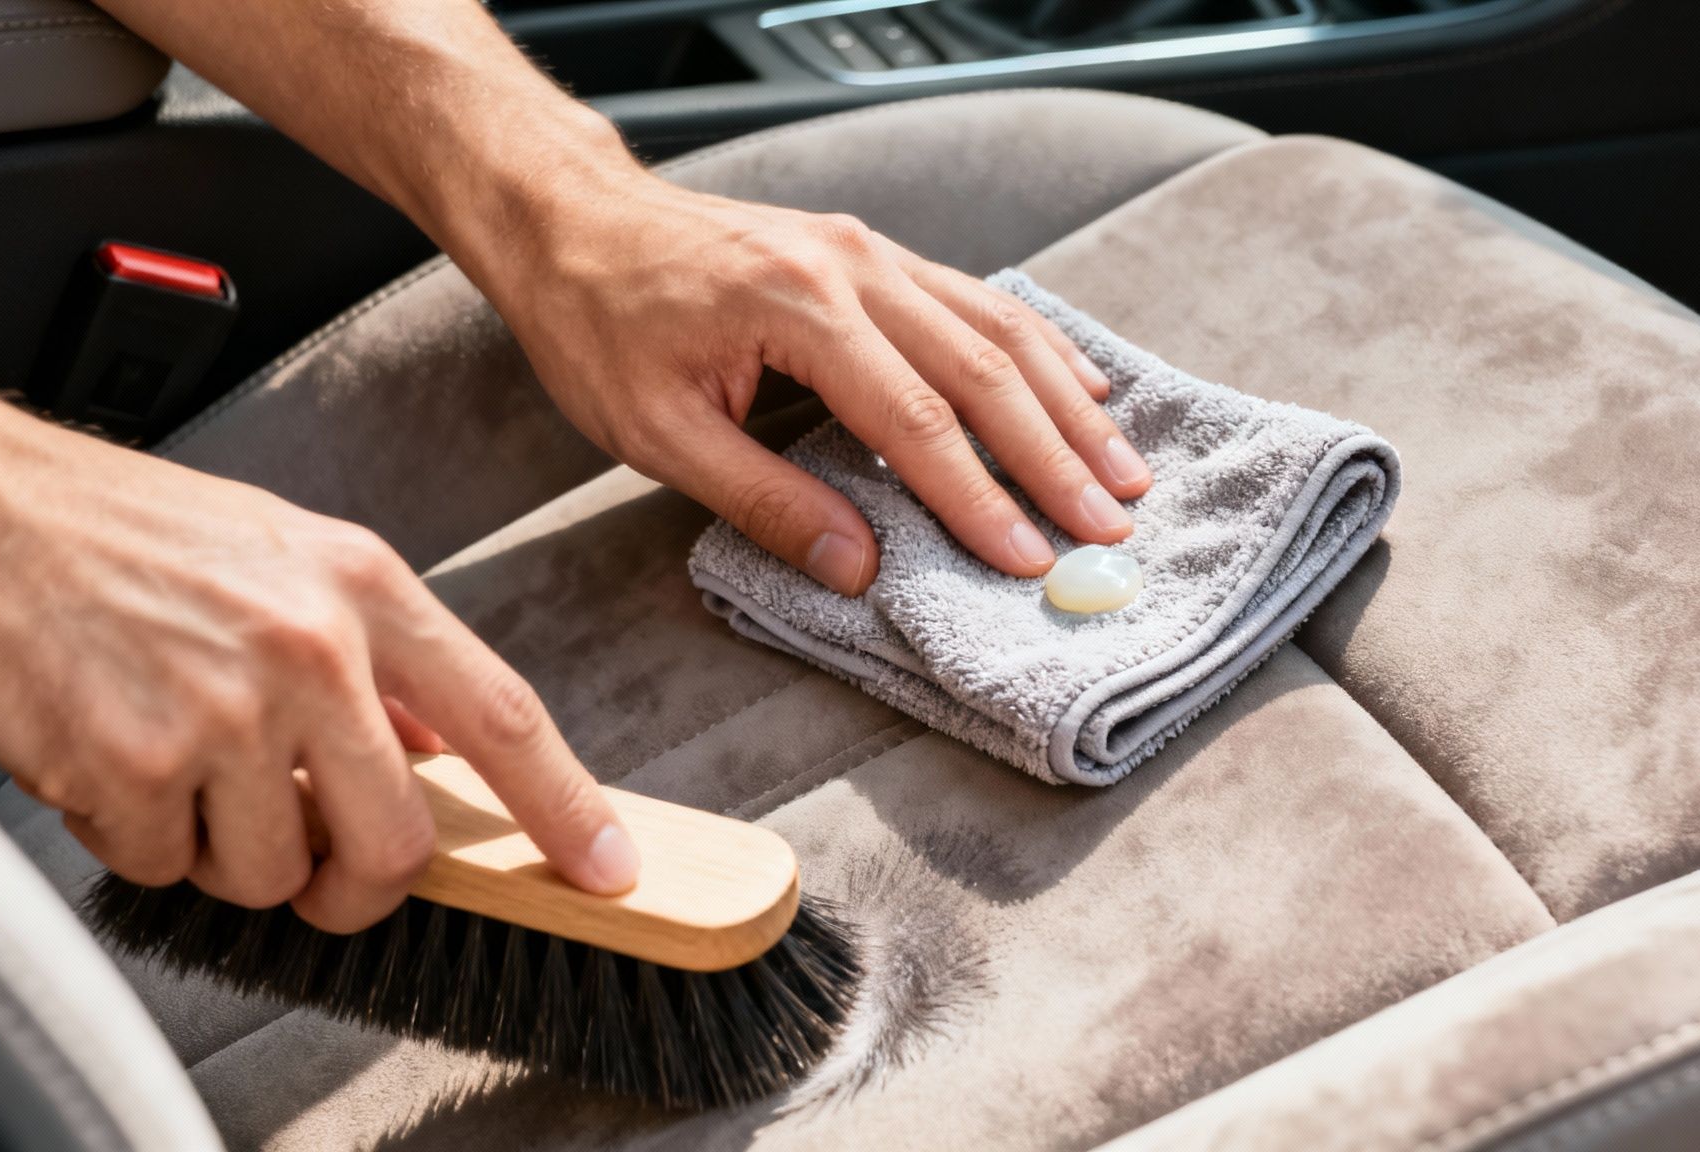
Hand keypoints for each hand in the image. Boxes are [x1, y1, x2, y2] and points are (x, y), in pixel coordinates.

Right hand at [0, 404, 638, 930]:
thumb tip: (439, 739)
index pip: (502, 714)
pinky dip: (143, 840)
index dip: (565, 804)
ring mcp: (218, 711)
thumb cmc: (137, 531)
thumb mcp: (290, 555)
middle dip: (359, 885)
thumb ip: (379, 650)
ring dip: (231, 854)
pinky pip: (165, 866)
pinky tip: (123, 762)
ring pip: (270, 873)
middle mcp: (307, 649)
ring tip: (190, 770)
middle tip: (323, 866)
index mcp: (363, 588)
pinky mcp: (129, 763)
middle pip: (394, 843)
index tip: (608, 866)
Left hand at [477, 172, 1153, 595]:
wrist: (575, 219)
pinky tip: (1082, 391)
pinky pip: (979, 300)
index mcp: (799, 309)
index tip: (1029, 560)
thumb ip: (764, 502)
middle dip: (1054, 458)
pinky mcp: (876, 251)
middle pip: (982, 371)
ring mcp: (873, 250)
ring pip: (999, 328)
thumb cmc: (601, 324)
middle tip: (1110, 527)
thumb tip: (859, 571)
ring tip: (1124, 471)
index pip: (916, 422)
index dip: (979, 499)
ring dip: (1067, 405)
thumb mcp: (657, 432)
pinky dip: (1040, 348)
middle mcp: (855, 267)